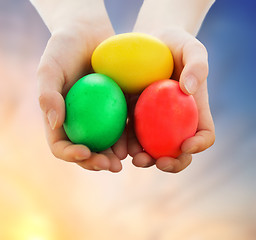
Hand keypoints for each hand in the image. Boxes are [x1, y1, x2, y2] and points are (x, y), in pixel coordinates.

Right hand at [37, 2, 126, 172]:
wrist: (89, 35)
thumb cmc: (65, 49)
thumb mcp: (51, 67)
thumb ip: (47, 94)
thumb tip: (55, 122)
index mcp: (61, 118)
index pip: (61, 145)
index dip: (71, 154)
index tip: (85, 152)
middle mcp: (80, 122)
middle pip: (86, 150)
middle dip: (97, 162)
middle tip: (112, 166)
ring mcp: (99, 118)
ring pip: (107, 143)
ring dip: (116, 155)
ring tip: (128, 158)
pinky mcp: (117, 109)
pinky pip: (123, 126)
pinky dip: (130, 137)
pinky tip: (139, 141)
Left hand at [128, 27, 214, 172]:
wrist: (150, 41)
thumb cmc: (175, 45)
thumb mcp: (191, 48)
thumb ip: (197, 65)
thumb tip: (189, 89)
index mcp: (193, 110)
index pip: (204, 133)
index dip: (199, 144)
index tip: (187, 145)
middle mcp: (175, 121)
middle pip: (178, 150)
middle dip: (171, 162)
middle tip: (158, 162)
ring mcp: (154, 121)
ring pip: (152, 148)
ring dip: (145, 158)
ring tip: (133, 157)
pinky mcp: (134, 115)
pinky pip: (130, 134)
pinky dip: (125, 143)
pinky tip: (118, 145)